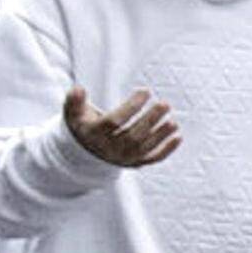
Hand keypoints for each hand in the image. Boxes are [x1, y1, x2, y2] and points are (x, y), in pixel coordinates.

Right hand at [62, 84, 179, 167]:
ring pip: (143, 147)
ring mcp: (123, 158)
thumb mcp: (73, 113)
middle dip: (150, 120)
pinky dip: (166, 150)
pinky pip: (152, 158)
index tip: (145, 91)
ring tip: (172, 120)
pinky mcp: (135, 163)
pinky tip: (178, 137)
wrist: (86, 151)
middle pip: (132, 135)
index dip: (131, 106)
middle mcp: (108, 149)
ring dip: (160, 134)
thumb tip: (79, 89)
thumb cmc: (84, 125)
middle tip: (164, 104)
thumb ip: (74, 101)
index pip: (114, 121)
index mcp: (94, 134)